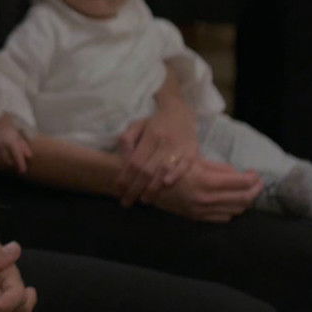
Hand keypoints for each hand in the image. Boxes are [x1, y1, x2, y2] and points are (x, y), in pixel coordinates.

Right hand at [0, 117, 31, 173]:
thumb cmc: (8, 129)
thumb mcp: (18, 134)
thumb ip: (23, 145)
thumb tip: (29, 156)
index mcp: (10, 139)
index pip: (17, 155)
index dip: (20, 164)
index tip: (22, 171)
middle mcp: (0, 142)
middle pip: (7, 160)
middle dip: (11, 163)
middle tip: (13, 165)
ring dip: (1, 164)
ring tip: (5, 165)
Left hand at [115, 88, 198, 205]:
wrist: (180, 110)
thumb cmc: (154, 122)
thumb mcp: (136, 125)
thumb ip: (127, 140)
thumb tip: (123, 158)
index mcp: (148, 136)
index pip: (134, 161)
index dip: (126, 177)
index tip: (118, 190)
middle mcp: (163, 142)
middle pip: (147, 169)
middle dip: (136, 188)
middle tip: (127, 202)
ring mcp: (179, 147)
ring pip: (164, 170)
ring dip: (154, 187)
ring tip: (145, 200)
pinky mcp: (192, 152)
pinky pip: (184, 166)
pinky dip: (175, 175)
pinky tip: (167, 186)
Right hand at [148, 158, 261, 221]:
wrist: (145, 182)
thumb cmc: (169, 165)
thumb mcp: (194, 160)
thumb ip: (219, 168)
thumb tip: (240, 174)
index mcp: (206, 181)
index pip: (241, 183)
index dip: (253, 179)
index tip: (255, 174)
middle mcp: (206, 198)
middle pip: (243, 199)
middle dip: (255, 191)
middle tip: (257, 183)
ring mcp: (201, 210)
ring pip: (235, 210)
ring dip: (245, 201)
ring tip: (246, 191)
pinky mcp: (196, 217)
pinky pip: (223, 217)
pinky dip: (231, 210)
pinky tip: (229, 201)